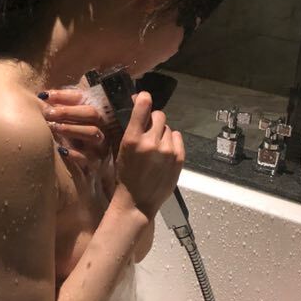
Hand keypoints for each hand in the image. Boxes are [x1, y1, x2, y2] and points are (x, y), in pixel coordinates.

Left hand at [37, 87, 108, 164]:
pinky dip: (74, 154)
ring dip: (71, 128)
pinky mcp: (95, 162)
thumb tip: (43, 97)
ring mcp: (100, 143)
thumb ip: (60, 106)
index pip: (81, 98)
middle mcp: (101, 125)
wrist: (91, 166)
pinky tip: (61, 150)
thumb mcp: (70, 119)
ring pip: (92, 132)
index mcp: (93, 111)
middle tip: (48, 113)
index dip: (63, 95)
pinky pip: (87, 157)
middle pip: (91, 113)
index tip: (44, 96)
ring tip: (53, 128)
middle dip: (67, 112)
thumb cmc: (75, 137)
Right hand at [114, 91, 184, 219]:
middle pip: (159, 116)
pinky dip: (172, 142)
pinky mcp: (179, 158)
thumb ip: (131, 130)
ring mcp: (167, 151)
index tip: (144, 98)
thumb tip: (140, 106)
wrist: (137, 202)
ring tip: (156, 149)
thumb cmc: (126, 176)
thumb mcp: (121, 151)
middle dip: (153, 121)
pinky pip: (178, 138)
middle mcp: (151, 143)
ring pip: (168, 128)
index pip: (143, 107)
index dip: (144, 99)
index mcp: (132, 140)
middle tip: (149, 133)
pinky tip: (165, 153)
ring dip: (162, 134)